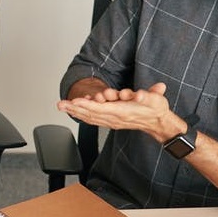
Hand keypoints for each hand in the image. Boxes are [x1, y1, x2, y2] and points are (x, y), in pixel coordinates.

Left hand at [57, 82, 174, 138]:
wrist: (157, 122)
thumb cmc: (155, 108)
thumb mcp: (155, 99)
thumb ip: (148, 95)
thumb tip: (141, 95)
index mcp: (122, 112)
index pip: (101, 109)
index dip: (88, 105)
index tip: (76, 101)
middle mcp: (114, 118)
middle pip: (90, 114)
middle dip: (74, 109)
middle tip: (60, 104)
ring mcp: (111, 121)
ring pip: (89, 117)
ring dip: (74, 112)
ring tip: (62, 106)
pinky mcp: (110, 121)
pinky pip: (92, 119)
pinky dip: (81, 115)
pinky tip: (73, 111)